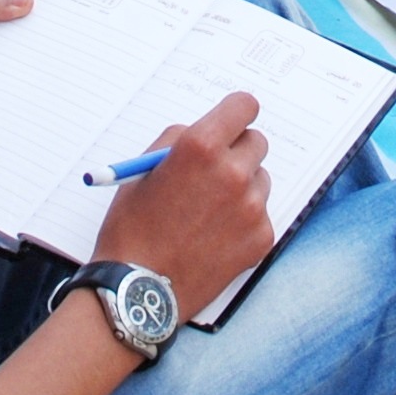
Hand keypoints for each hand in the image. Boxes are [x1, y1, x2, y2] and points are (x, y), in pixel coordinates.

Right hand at [91, 92, 274, 321]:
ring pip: (260, 179)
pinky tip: (215, 235)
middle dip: (238, 150)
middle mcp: (233, 172)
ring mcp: (251, 206)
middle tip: (216, 170)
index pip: (244, 106)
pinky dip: (244, 220)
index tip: (232, 121)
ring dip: (243, 186)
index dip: (236, 113)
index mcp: (201, 146)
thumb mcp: (144, 169)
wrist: (139, 288)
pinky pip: (261, 213)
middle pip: (257, 142)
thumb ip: (179, 141)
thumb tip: (208, 132)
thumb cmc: (133, 228)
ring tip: (209, 210)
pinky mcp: (261, 236)